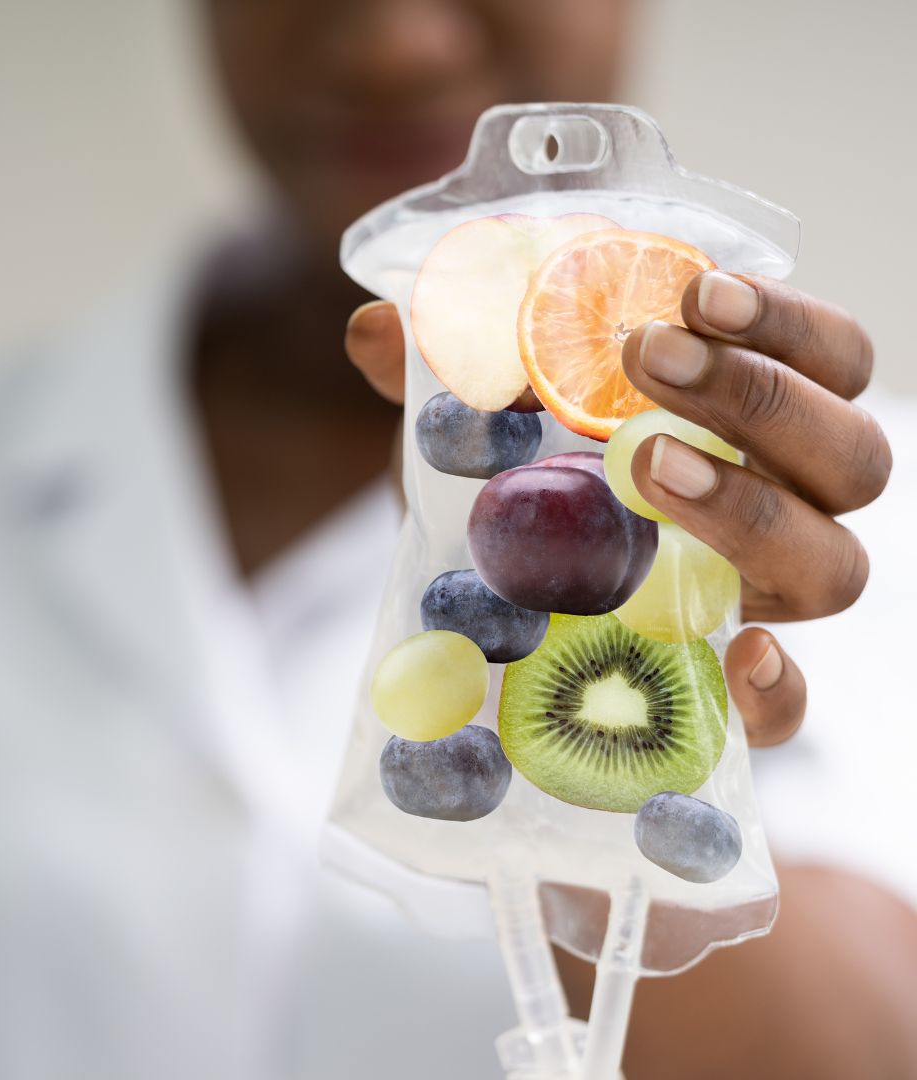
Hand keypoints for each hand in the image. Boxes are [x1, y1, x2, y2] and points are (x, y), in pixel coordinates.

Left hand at [345, 274, 887, 745]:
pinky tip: (738, 654)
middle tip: (649, 359)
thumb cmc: (506, 497)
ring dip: (752, 508)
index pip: (830, 360)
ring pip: (833, 566)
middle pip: (849, 455)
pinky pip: (789, 707)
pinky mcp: (720, 694)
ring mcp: (756, 604)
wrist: (482, 617)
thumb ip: (447, 379)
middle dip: (760, 397)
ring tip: (646, 467)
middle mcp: (778, 509)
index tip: (698, 291)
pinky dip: (778, 689)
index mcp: (748, 426)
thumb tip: (373, 328)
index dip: (786, 323)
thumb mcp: (477, 431)